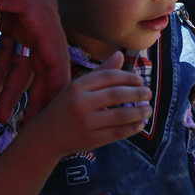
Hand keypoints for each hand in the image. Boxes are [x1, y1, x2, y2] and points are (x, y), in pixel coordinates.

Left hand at [0, 0, 70, 121]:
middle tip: (22, 127)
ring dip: (15, 84)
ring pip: (27, 57)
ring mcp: (28, 14)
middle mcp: (39, 16)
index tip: (53, 116)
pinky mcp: (15, 10)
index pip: (55, 58)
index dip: (57, 89)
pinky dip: (5, 63)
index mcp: (38, 11)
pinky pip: (14, 44)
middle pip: (44, 64)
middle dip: (34, 96)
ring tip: (1, 114)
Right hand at [33, 52, 151, 154]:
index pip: (109, 76)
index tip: (140, 80)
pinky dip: (132, 128)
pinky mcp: (91, 139)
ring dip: (139, 112)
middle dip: (137, 93)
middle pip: (117, 94)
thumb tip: (120, 54)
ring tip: (148, 109)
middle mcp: (81, 103)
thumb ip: (100, 72)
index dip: (128, 77)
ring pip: (120, 115)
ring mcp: (86, 122)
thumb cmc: (65, 107)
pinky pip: (117, 132)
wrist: (46, 137)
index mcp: (77, 86)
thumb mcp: (77, 87)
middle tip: (149, 93)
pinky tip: (140, 124)